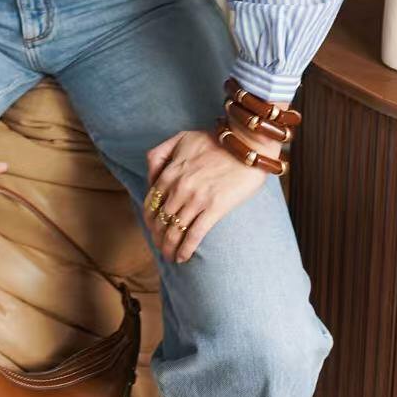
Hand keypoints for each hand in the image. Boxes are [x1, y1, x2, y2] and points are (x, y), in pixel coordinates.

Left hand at [143, 127, 269, 262]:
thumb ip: (160, 154)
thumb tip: (150, 176)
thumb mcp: (181, 138)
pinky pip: (194, 234)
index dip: (149, 219)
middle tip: (160, 247)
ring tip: (169, 256)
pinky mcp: (214, 208)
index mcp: (170, 171)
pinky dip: (185, 249)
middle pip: (161, 219)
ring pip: (174, 230)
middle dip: (157, 236)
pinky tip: (182, 257)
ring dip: (168, 246)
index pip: (151, 202)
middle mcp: (179, 187)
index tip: (152, 229)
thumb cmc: (215, 141)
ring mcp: (196, 199)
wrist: (246, 146)